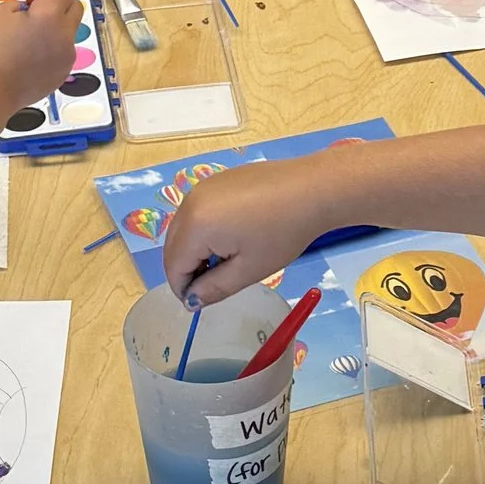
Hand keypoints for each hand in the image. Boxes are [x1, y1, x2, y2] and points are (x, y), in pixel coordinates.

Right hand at [0, 0, 80, 103]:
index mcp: (49, 15)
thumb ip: (17, 4)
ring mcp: (67, 57)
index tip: (31, 3)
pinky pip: (63, 54)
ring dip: (54, 31)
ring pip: (69, 33)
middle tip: (34, 18)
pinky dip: (51, 52)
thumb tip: (26, 11)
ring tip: (27, 43)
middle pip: (75, 7)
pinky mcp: (63, 74)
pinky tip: (29, 60)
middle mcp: (64, 35)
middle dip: (57, 7)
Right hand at [159, 156, 328, 300]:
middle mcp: (190, 202)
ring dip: (194, 250)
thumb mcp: (249, 270)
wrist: (312, 189)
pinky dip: (203, 230)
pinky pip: (196, 212)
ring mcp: (202, 188)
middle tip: (214, 284)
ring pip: (183, 229)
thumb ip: (214, 288)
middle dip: (186, 270)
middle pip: (172, 246)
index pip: (174, 266)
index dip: (184, 289)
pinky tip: (233, 236)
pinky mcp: (215, 181)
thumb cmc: (283, 233)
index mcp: (195, 226)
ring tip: (226, 260)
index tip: (202, 302)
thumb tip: (191, 300)